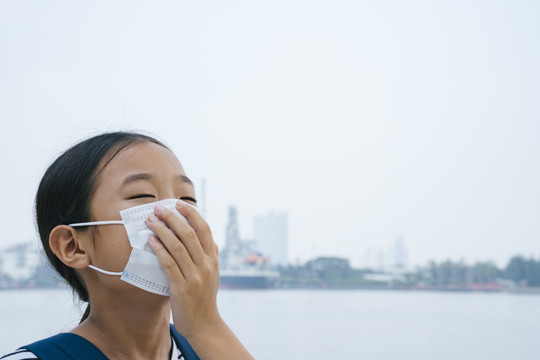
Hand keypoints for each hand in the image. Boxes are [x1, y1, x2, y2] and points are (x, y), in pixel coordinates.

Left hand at [146, 200, 219, 335]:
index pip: (204, 229)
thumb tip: (211, 240)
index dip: (191, 214)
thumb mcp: (214, 275)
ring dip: (162, 230)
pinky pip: (169, 263)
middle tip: (158, 209)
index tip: (178, 203)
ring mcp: (195, 276)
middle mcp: (206, 265)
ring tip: (150, 221)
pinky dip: (159, 249)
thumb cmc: (205, 298)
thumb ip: (212, 257)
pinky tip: (151, 241)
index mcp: (213, 259)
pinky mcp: (182, 287)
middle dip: (172, 218)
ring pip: (177, 246)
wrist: (204, 324)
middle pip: (189, 234)